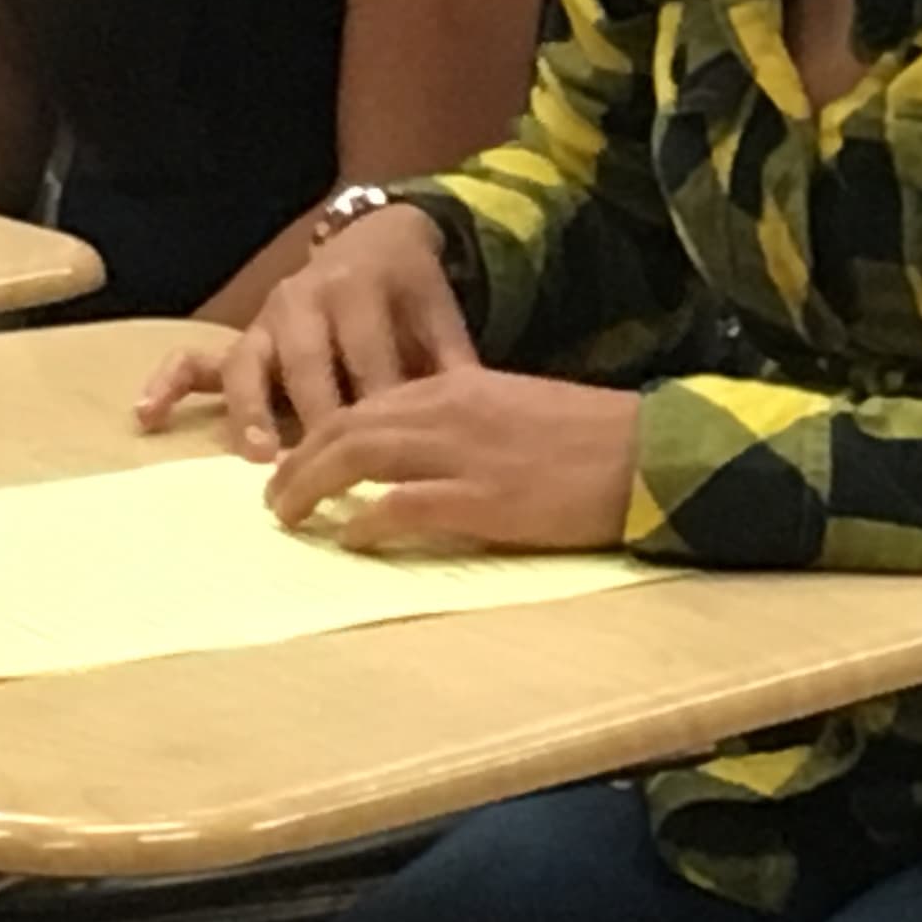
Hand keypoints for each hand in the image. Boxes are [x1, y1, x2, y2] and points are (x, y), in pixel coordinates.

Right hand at [137, 203, 475, 459]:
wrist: (375, 235)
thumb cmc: (409, 291)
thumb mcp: (438, 313)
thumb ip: (453, 361)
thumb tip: (479, 416)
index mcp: (361, 290)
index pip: (369, 354)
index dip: (379, 402)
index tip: (391, 455)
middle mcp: (306, 299)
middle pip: (308, 364)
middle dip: (317, 416)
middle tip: (327, 472)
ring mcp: (267, 318)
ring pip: (249, 364)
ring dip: (252, 412)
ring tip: (261, 458)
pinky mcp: (242, 335)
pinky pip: (196, 358)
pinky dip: (170, 384)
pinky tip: (146, 415)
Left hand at [264, 366, 643, 554]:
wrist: (648, 453)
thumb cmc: (591, 438)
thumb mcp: (516, 410)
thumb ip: (465, 422)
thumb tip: (422, 454)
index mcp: (461, 383)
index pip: (371, 400)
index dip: (325, 432)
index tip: (301, 458)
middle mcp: (451, 409)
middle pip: (349, 426)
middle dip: (302, 459)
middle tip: (274, 494)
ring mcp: (464, 453)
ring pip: (361, 457)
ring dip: (314, 485)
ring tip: (288, 515)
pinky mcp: (483, 499)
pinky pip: (403, 505)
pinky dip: (367, 520)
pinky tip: (349, 537)